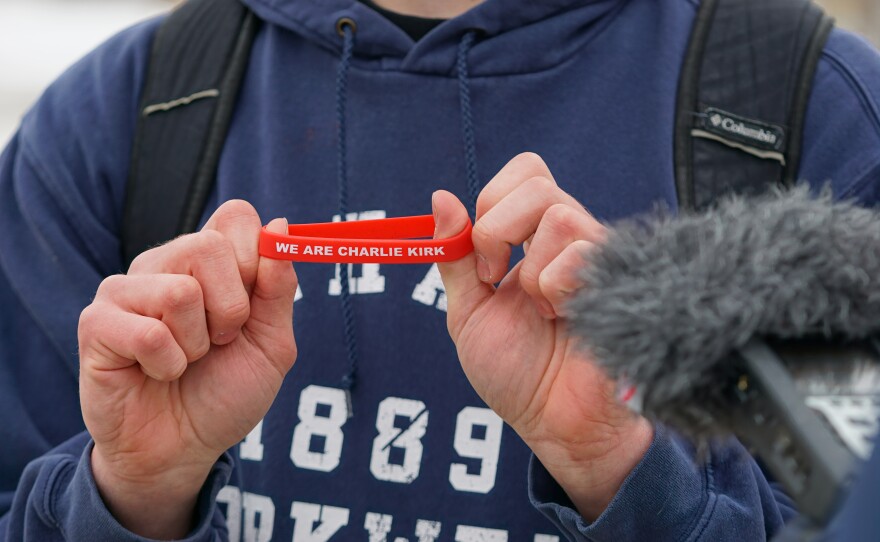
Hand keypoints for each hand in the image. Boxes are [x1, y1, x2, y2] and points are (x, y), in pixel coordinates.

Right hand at [78, 201, 297, 538]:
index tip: (252, 305)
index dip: (255, 258)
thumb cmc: (225, 393)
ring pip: (180, 291)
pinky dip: (168, 366)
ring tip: (185, 360)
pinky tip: (156, 373)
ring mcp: (126, 289)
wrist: (184, 449)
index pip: (237, 216)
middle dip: (231, 310)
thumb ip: (278, 288)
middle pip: (209, 246)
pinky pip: (149, 334)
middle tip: (218, 342)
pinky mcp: (96, 323)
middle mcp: (165, 263)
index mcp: (210, 261)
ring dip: (197, 343)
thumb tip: (280, 224)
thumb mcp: (272, 344)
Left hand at [434, 153, 652, 520]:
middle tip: (497, 281)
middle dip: (498, 232)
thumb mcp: (469, 312)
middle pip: (537, 185)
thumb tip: (440, 198)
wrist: (554, 424)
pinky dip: (556, 291)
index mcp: (535, 239)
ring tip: (543, 313)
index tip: (481, 258)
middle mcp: (571, 239)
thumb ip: (455, 256)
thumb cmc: (517, 373)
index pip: (526, 172)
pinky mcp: (622, 281)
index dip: (494, 200)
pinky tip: (568, 321)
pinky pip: (582, 254)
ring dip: (531, 274)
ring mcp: (600, 258)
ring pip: (560, 216)